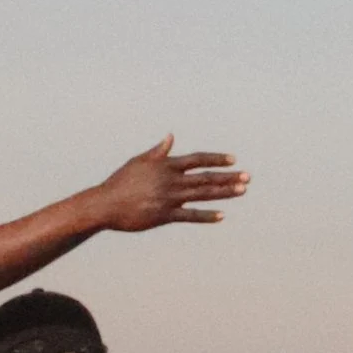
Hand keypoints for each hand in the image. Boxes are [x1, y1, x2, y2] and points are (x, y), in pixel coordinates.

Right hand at [87, 136, 250, 232]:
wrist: (105, 204)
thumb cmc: (120, 182)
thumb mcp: (139, 162)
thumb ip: (158, 152)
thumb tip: (171, 137)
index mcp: (166, 165)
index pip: (197, 159)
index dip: (216, 159)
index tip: (233, 160)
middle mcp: (170, 180)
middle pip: (205, 177)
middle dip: (228, 177)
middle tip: (248, 177)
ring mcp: (168, 198)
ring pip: (202, 194)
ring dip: (224, 192)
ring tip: (242, 191)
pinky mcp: (164, 215)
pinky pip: (189, 215)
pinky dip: (206, 216)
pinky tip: (221, 215)